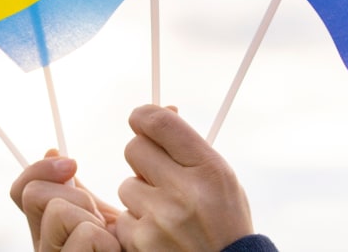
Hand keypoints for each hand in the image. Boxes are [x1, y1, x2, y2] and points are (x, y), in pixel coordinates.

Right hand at [10, 150, 120, 250]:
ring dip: (93, 220)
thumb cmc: (127, 249)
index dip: (40, 170)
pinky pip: (85, 235)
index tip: (72, 164)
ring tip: (110, 243)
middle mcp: (42, 248)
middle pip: (34, 193)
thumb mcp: (100, 217)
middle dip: (75, 195)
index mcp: (47, 232)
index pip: (21, 190)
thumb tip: (52, 152)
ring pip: (58, 210)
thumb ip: (76, 191)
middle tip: (100, 220)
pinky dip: (106, 241)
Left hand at [116, 105, 253, 251]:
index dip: (143, 116)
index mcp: (209, 170)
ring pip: (126, 185)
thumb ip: (190, 147)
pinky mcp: (140, 243)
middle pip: (134, 148)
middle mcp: (184, 192)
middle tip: (158, 174)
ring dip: (140, 196)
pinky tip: (159, 235)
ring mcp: (160, 219)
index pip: (161, 123)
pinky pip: (123, 218)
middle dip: (143, 159)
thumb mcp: (221, 180)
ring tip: (166, 214)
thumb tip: (159, 109)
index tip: (140, 119)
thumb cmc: (224, 222)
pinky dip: (136, 225)